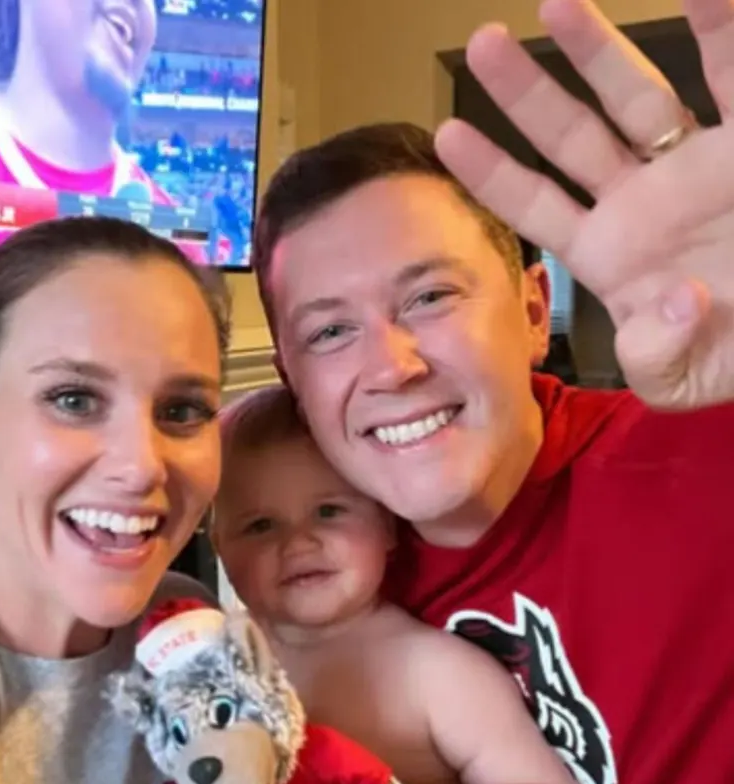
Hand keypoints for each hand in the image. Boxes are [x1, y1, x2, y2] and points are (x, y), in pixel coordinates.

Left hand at [435, 0, 733, 411]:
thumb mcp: (686, 378)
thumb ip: (656, 359)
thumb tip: (669, 302)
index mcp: (609, 255)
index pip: (537, 207)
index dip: (493, 173)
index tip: (446, 135)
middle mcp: (642, 201)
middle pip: (571, 138)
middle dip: (527, 94)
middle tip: (483, 44)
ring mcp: (693, 165)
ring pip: (637, 97)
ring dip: (595, 51)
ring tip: (554, 3)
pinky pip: (732, 72)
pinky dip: (717, 30)